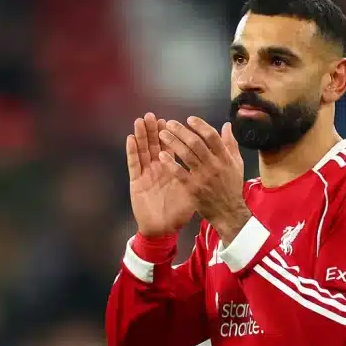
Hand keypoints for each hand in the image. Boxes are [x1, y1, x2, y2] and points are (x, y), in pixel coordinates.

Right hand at [126, 113, 194, 237]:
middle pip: (155, 145)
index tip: (171, 121)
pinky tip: (131, 139)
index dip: (171, 135)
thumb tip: (214, 160)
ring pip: (143, 150)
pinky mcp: (136, 182)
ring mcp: (146, 174)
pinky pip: (134, 164)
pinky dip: (132, 151)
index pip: (172, 148)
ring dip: (142, 135)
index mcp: (172, 170)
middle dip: (154, 130)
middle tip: (152, 116)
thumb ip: (201, 175)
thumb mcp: (193, 192)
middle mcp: (158, 169)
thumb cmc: (178, 212)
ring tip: (141, 121)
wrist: (163, 229)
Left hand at [158, 117, 250, 243]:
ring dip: (173, 142)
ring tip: (161, 134)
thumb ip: (231, 144)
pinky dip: (170, 163)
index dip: (200, 126)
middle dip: (181, 131)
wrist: (229, 212)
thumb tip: (226, 125)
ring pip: (186, 155)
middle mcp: (214, 165)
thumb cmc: (232, 186)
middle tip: (170, 123)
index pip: (212, 137)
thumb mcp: (237, 164)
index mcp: (226, 158)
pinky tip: (162, 155)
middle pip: (196, 143)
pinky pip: (179, 173)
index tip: (189, 119)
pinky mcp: (193, 189)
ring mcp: (203, 177)